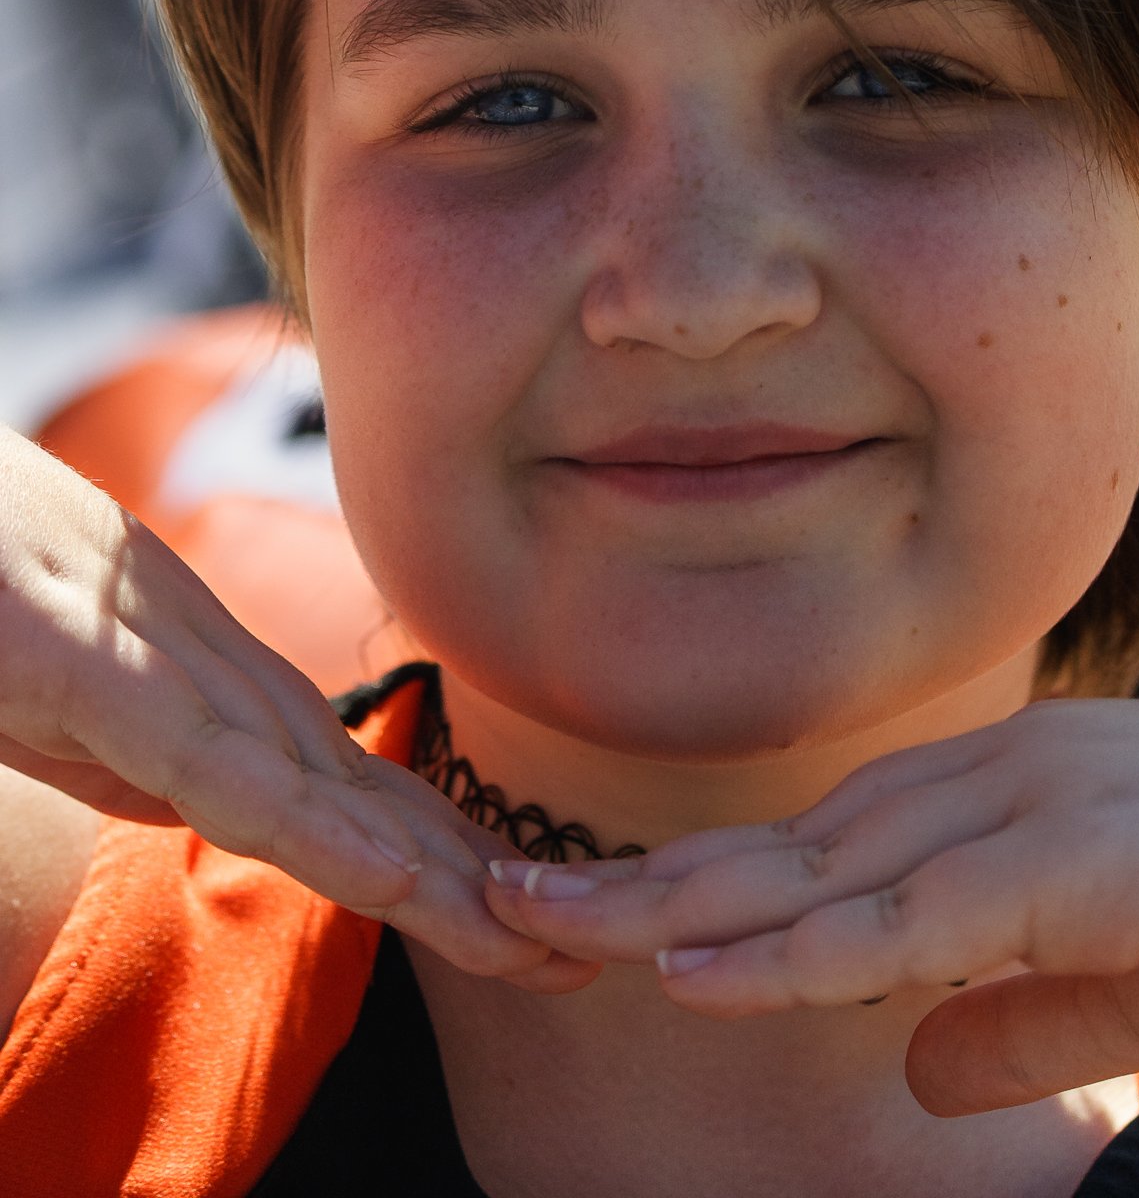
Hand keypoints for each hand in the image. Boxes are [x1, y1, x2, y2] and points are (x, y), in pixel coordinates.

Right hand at [0, 426, 597, 993]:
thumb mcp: (66, 691)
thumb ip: (140, 741)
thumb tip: (211, 789)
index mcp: (202, 683)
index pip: (342, 782)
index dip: (434, 853)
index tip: (518, 918)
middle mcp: (210, 677)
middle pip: (360, 793)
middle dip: (470, 880)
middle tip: (585, 950)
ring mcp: (163, 674)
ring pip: (322, 793)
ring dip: (433, 876)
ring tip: (535, 940)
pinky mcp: (106, 682)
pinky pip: (227, 776)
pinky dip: (320, 831)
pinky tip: (401, 881)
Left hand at [483, 696, 1138, 1101]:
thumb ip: (1022, 1014)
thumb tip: (911, 1070)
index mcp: (1013, 798)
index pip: (828, 845)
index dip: (706, 882)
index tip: (593, 913)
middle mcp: (1005, 779)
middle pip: (791, 843)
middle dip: (645, 879)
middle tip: (503, 902)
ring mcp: (1041, 808)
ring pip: (826, 869)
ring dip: (677, 904)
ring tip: (544, 931)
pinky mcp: (1087, 864)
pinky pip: (913, 923)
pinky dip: (797, 950)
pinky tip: (699, 973)